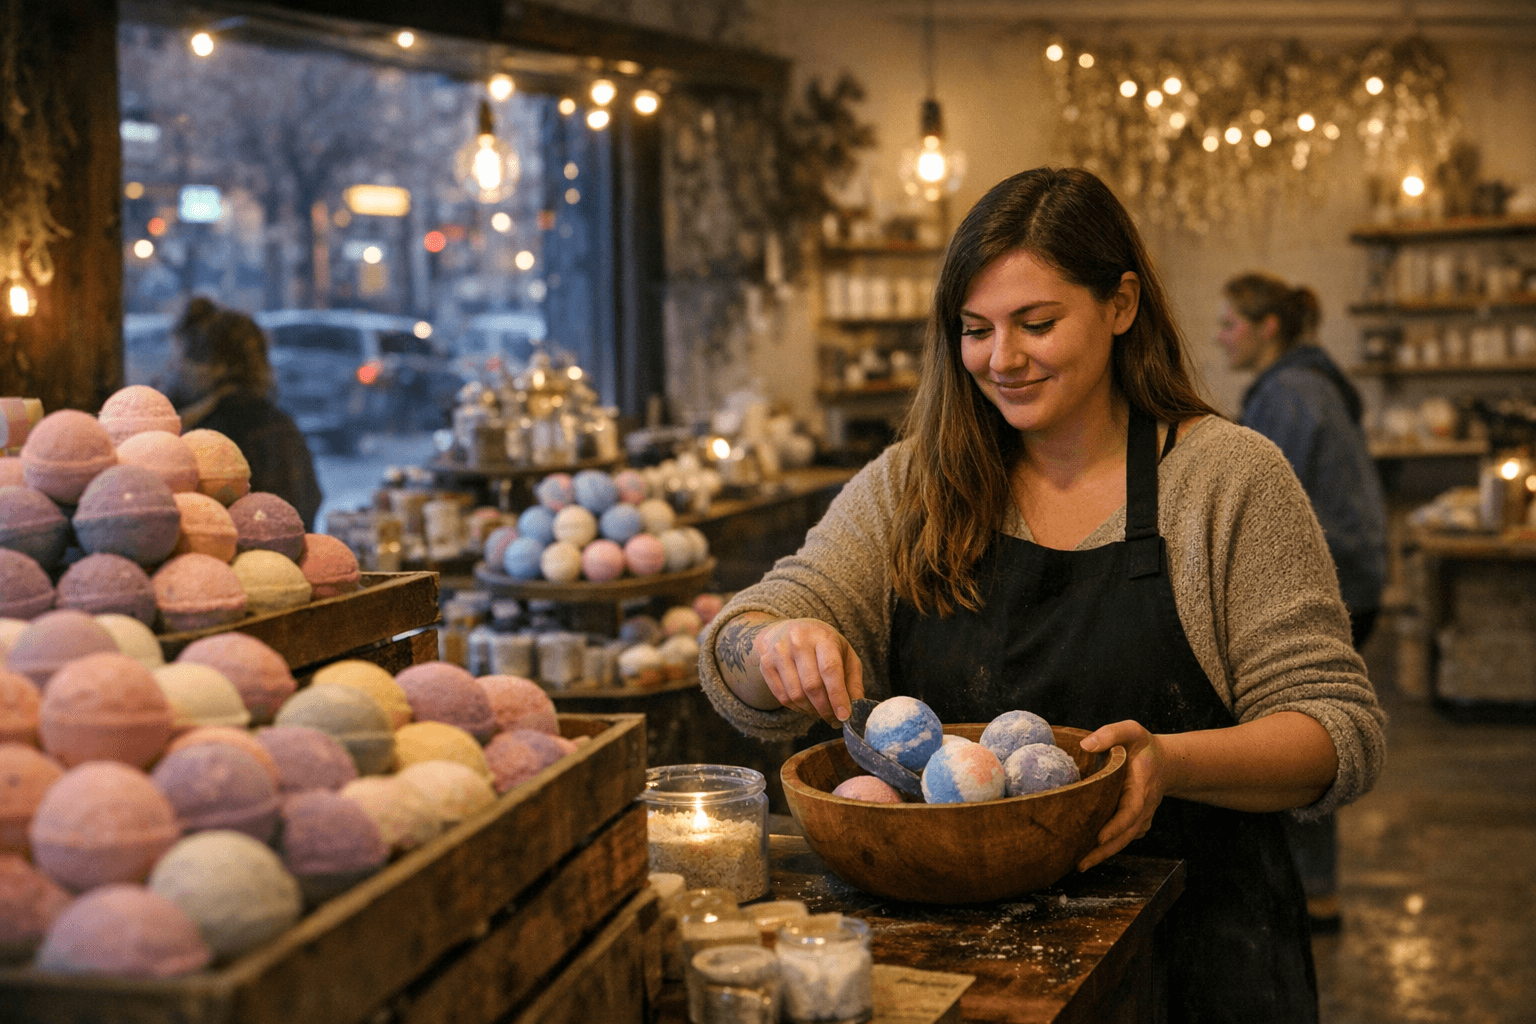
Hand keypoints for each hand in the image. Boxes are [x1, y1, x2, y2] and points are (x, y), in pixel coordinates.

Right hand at [756, 618, 864, 726]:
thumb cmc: (822, 644)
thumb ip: (852, 680)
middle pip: (812, 685)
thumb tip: (856, 708)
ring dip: (811, 711)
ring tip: (821, 712)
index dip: (838, 696)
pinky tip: (806, 706)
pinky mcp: (766, 664)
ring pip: (796, 695)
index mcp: (822, 637)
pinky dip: (797, 708)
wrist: (786, 630)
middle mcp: (798, 641)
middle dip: (825, 709)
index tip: (844, 716)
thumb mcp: (844, 654)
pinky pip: (782, 697)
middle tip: (834, 720)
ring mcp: (779, 652)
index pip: (830, 669)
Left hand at [1076, 720, 1171, 871]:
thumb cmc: (1142, 746)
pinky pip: (1121, 838)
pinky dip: (1106, 848)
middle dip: (1104, 851)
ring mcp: (1140, 818)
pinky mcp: (1134, 822)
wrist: (1164, 762)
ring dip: (1103, 854)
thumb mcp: (1130, 731)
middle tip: (1081, 863)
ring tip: (1079, 865)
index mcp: (1140, 786)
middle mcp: (1142, 806)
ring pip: (1123, 840)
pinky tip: (1086, 853)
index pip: (1131, 811)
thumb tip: (1086, 745)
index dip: (1116, 826)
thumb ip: (1111, 733)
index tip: (1099, 837)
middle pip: (1125, 835)